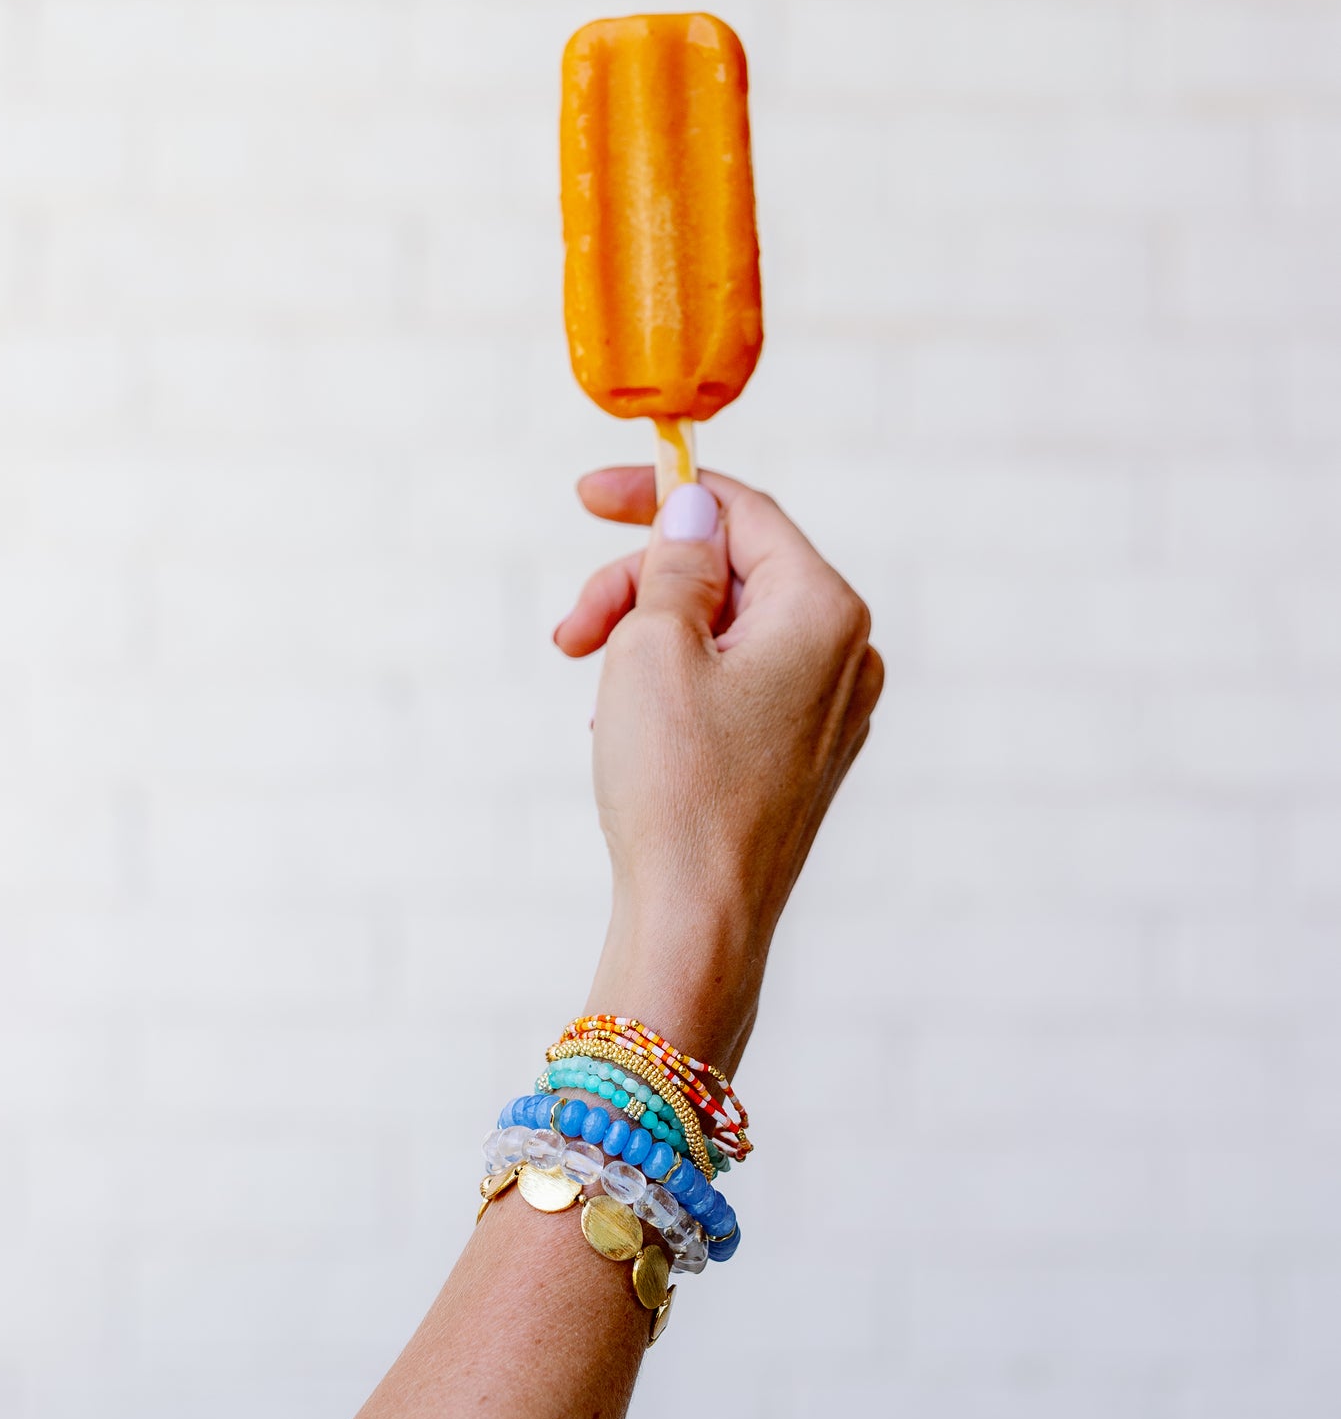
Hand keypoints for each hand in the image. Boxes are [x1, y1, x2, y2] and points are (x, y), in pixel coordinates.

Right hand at [554, 468, 883, 1069]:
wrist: (697, 924)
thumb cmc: (676, 786)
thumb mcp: (654, 646)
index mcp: (824, 611)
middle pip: (730, 572)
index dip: (660, 494)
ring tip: (592, 688)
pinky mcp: (802, 755)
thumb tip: (696, 512)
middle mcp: (846, 654)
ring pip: (726, 629)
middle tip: (572, 633)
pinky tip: (626, 724)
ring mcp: (829, 710)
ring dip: (648, 636)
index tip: (587, 496)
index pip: (742, 514)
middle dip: (641, 586)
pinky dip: (674, 682)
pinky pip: (735, 683)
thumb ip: (677, 561)